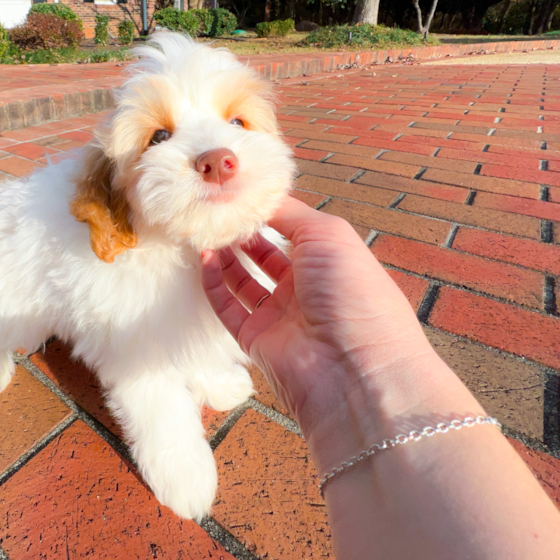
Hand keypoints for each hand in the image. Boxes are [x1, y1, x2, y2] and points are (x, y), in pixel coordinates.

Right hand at [201, 196, 462, 469]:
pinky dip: (214, 283)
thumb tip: (254, 195)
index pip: (292, 229)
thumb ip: (287, 212)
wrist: (355, 368)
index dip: (266, 211)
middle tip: (215, 209)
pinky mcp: (257, 340)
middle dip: (241, 232)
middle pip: (265, 254)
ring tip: (204, 228)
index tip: (236, 191)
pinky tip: (204, 258)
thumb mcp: (327, 234)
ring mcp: (281, 315)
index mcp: (330, 260)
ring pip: (244, 280)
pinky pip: (229, 307)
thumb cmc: (352, 292)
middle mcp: (307, 287)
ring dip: (224, 254)